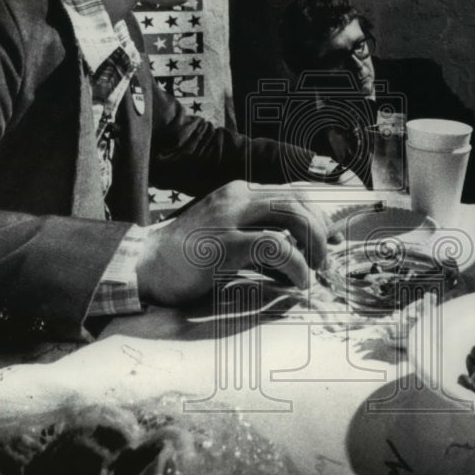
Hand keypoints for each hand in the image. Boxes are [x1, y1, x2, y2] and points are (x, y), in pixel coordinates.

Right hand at [135, 181, 334, 305]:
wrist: (145, 264)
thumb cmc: (188, 256)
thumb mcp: (229, 235)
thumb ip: (260, 236)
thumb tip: (301, 251)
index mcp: (240, 193)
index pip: (292, 193)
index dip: (318, 216)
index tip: (330, 241)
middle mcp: (237, 198)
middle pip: (298, 201)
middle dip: (320, 230)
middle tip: (324, 260)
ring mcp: (229, 218)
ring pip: (292, 216)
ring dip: (312, 244)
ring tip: (313, 270)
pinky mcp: (223, 244)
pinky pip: (274, 246)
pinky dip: (295, 265)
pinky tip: (298, 281)